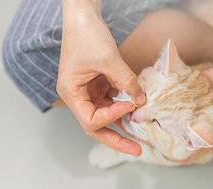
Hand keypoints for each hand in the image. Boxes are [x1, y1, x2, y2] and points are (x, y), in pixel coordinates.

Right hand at [57, 0, 145, 155]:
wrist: (83, 16)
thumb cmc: (87, 34)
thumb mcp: (109, 59)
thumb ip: (126, 81)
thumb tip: (142, 100)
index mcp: (71, 93)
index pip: (90, 119)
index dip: (112, 116)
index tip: (130, 104)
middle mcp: (77, 96)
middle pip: (96, 126)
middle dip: (117, 138)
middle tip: (137, 150)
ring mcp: (87, 91)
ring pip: (105, 115)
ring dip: (122, 121)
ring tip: (141, 134)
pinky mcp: (97, 84)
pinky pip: (111, 100)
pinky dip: (123, 104)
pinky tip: (136, 106)